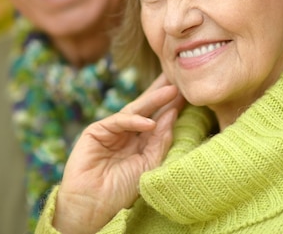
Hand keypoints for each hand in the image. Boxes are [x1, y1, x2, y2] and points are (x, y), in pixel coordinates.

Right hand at [52, 74, 185, 233]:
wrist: (94, 206)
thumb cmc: (121, 191)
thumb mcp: (149, 164)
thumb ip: (160, 140)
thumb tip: (172, 113)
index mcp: (139, 142)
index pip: (157, 118)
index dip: (171, 106)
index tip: (189, 94)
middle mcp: (125, 133)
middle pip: (146, 108)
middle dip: (161, 93)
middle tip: (177, 78)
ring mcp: (110, 131)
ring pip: (134, 111)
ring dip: (153, 100)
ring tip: (172, 91)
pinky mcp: (96, 131)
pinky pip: (118, 121)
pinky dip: (134, 121)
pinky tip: (150, 122)